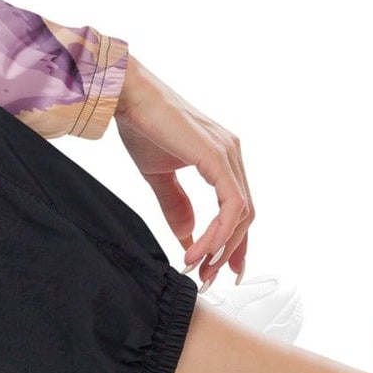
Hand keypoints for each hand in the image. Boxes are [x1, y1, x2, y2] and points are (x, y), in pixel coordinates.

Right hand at [113, 55, 255, 289]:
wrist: (127, 96)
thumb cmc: (141, 125)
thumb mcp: (160, 176)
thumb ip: (176, 207)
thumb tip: (187, 238)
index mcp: (222, 157)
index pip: (238, 207)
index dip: (232, 242)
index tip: (221, 268)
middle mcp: (232, 153)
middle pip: (245, 214)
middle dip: (228, 251)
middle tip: (209, 276)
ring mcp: (228, 154)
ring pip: (241, 214)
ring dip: (221, 246)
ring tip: (198, 265)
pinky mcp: (218, 157)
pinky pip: (231, 206)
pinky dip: (218, 232)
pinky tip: (199, 248)